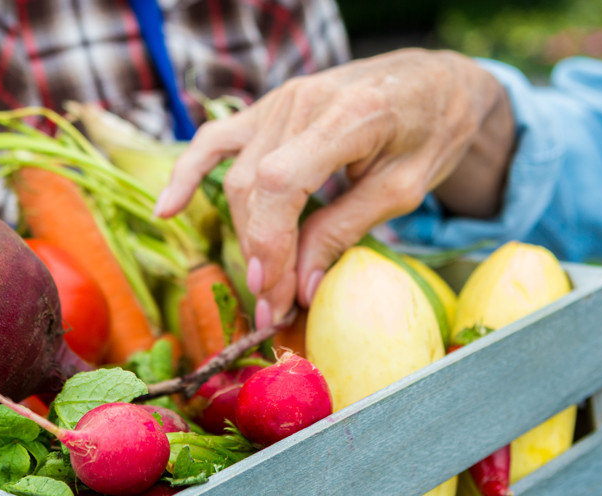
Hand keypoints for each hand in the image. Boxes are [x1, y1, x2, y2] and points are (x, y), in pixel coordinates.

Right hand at [156, 49, 514, 327]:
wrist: (433, 80)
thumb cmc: (431, 131)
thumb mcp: (405, 188)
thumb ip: (346, 229)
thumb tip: (301, 287)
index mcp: (348, 114)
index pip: (282, 183)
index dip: (271, 243)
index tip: (275, 293)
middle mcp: (303, 101)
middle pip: (255, 187)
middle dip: (262, 255)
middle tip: (277, 309)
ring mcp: (280, 100)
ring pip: (237, 177)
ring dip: (244, 236)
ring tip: (261, 285)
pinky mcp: (268, 107)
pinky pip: (215, 141)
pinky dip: (188, 174)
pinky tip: (167, 209)